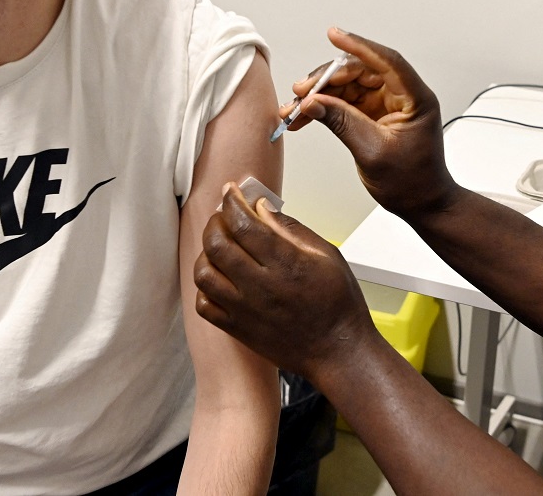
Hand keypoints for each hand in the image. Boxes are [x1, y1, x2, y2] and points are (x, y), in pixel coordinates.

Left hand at [194, 184, 378, 382]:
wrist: (338, 351)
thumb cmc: (339, 304)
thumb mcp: (327, 255)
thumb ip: (290, 229)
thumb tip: (261, 208)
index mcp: (285, 263)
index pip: (243, 223)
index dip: (232, 201)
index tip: (231, 191)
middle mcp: (260, 286)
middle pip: (217, 243)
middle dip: (216, 221)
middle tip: (226, 215)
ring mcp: (245, 310)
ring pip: (204, 272)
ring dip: (207, 252)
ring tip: (221, 246)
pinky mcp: (237, 329)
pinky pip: (204, 304)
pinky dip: (205, 286)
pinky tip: (221, 278)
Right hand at [284, 27, 457, 218]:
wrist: (422, 204)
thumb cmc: (413, 183)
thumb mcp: (373, 152)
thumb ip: (342, 123)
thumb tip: (313, 103)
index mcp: (415, 99)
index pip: (387, 62)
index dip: (359, 46)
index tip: (334, 35)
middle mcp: (403, 96)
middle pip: (361, 72)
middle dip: (327, 79)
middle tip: (300, 92)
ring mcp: (388, 104)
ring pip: (349, 86)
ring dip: (320, 95)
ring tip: (294, 109)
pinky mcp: (375, 115)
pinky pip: (346, 102)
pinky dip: (325, 108)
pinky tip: (304, 116)